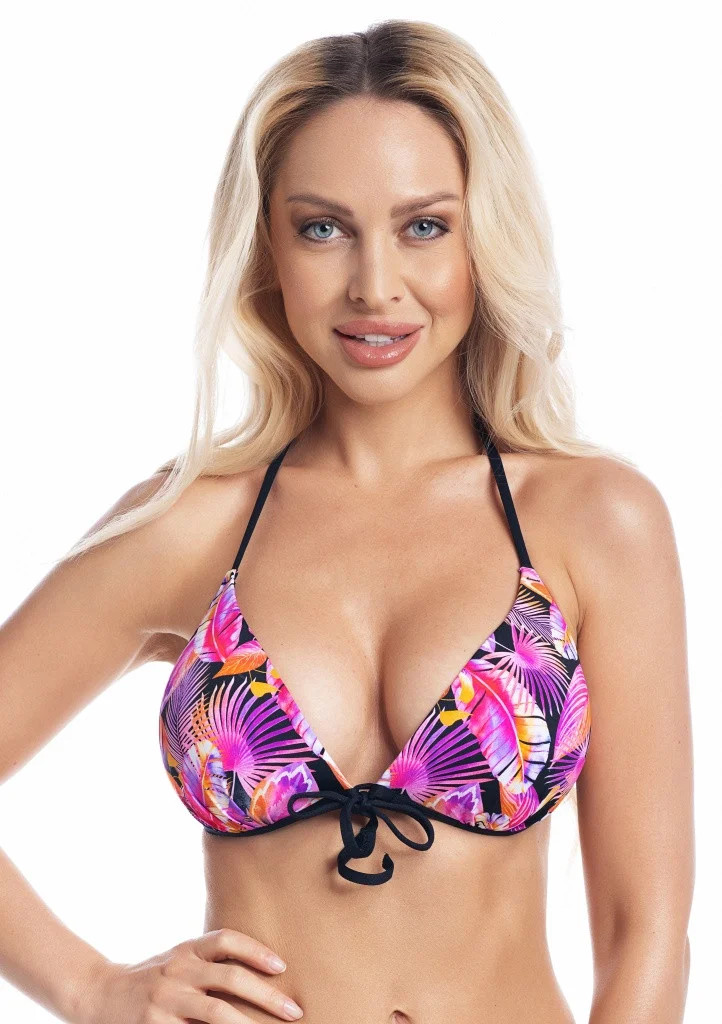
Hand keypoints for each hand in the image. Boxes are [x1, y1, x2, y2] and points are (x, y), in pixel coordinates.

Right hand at [76, 928, 302, 1022]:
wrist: (97, 995)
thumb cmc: (150, 977)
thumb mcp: (177, 958)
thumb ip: (209, 962)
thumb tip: (263, 971)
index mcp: (186, 950)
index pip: (226, 940)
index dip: (256, 950)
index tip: (281, 966)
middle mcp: (177, 971)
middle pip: (229, 979)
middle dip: (267, 996)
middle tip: (294, 1011)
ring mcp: (164, 1001)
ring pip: (215, 1015)